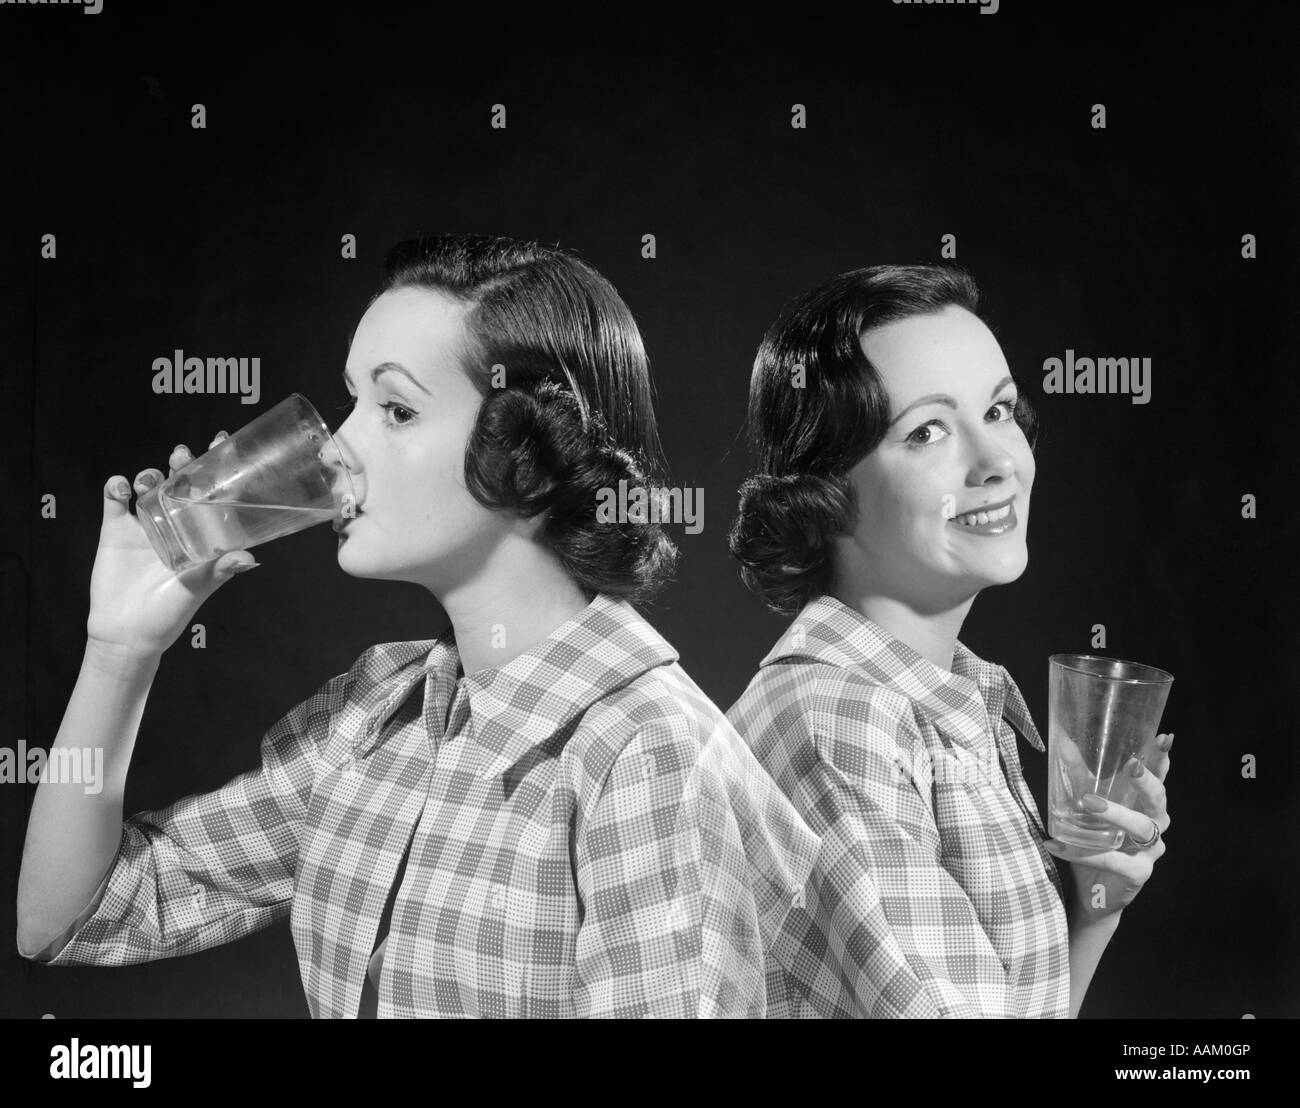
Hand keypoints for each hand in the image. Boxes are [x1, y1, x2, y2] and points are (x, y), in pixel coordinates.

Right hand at [87, 433, 256, 658]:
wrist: (127, 635)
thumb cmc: (169, 614)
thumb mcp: (198, 589)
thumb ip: (220, 571)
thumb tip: (249, 559)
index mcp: (200, 535)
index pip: (212, 494)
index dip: (217, 468)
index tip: (222, 442)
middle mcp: (175, 525)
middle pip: (180, 483)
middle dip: (183, 463)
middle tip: (183, 454)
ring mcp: (144, 526)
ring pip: (148, 486)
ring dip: (151, 474)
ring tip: (152, 479)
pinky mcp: (115, 531)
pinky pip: (113, 500)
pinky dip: (115, 486)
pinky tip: (120, 488)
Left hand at [1044, 733, 1172, 922]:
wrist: (1092, 893)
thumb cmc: (1093, 844)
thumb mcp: (1083, 807)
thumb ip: (1078, 778)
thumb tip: (1063, 743)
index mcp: (1143, 807)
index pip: (1158, 780)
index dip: (1163, 760)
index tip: (1164, 738)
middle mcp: (1153, 826)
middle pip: (1158, 801)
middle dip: (1147, 783)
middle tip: (1131, 766)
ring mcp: (1149, 852)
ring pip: (1142, 829)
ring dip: (1117, 813)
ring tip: (1088, 803)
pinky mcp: (1138, 874)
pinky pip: (1114, 860)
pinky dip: (1085, 853)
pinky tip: (1057, 845)